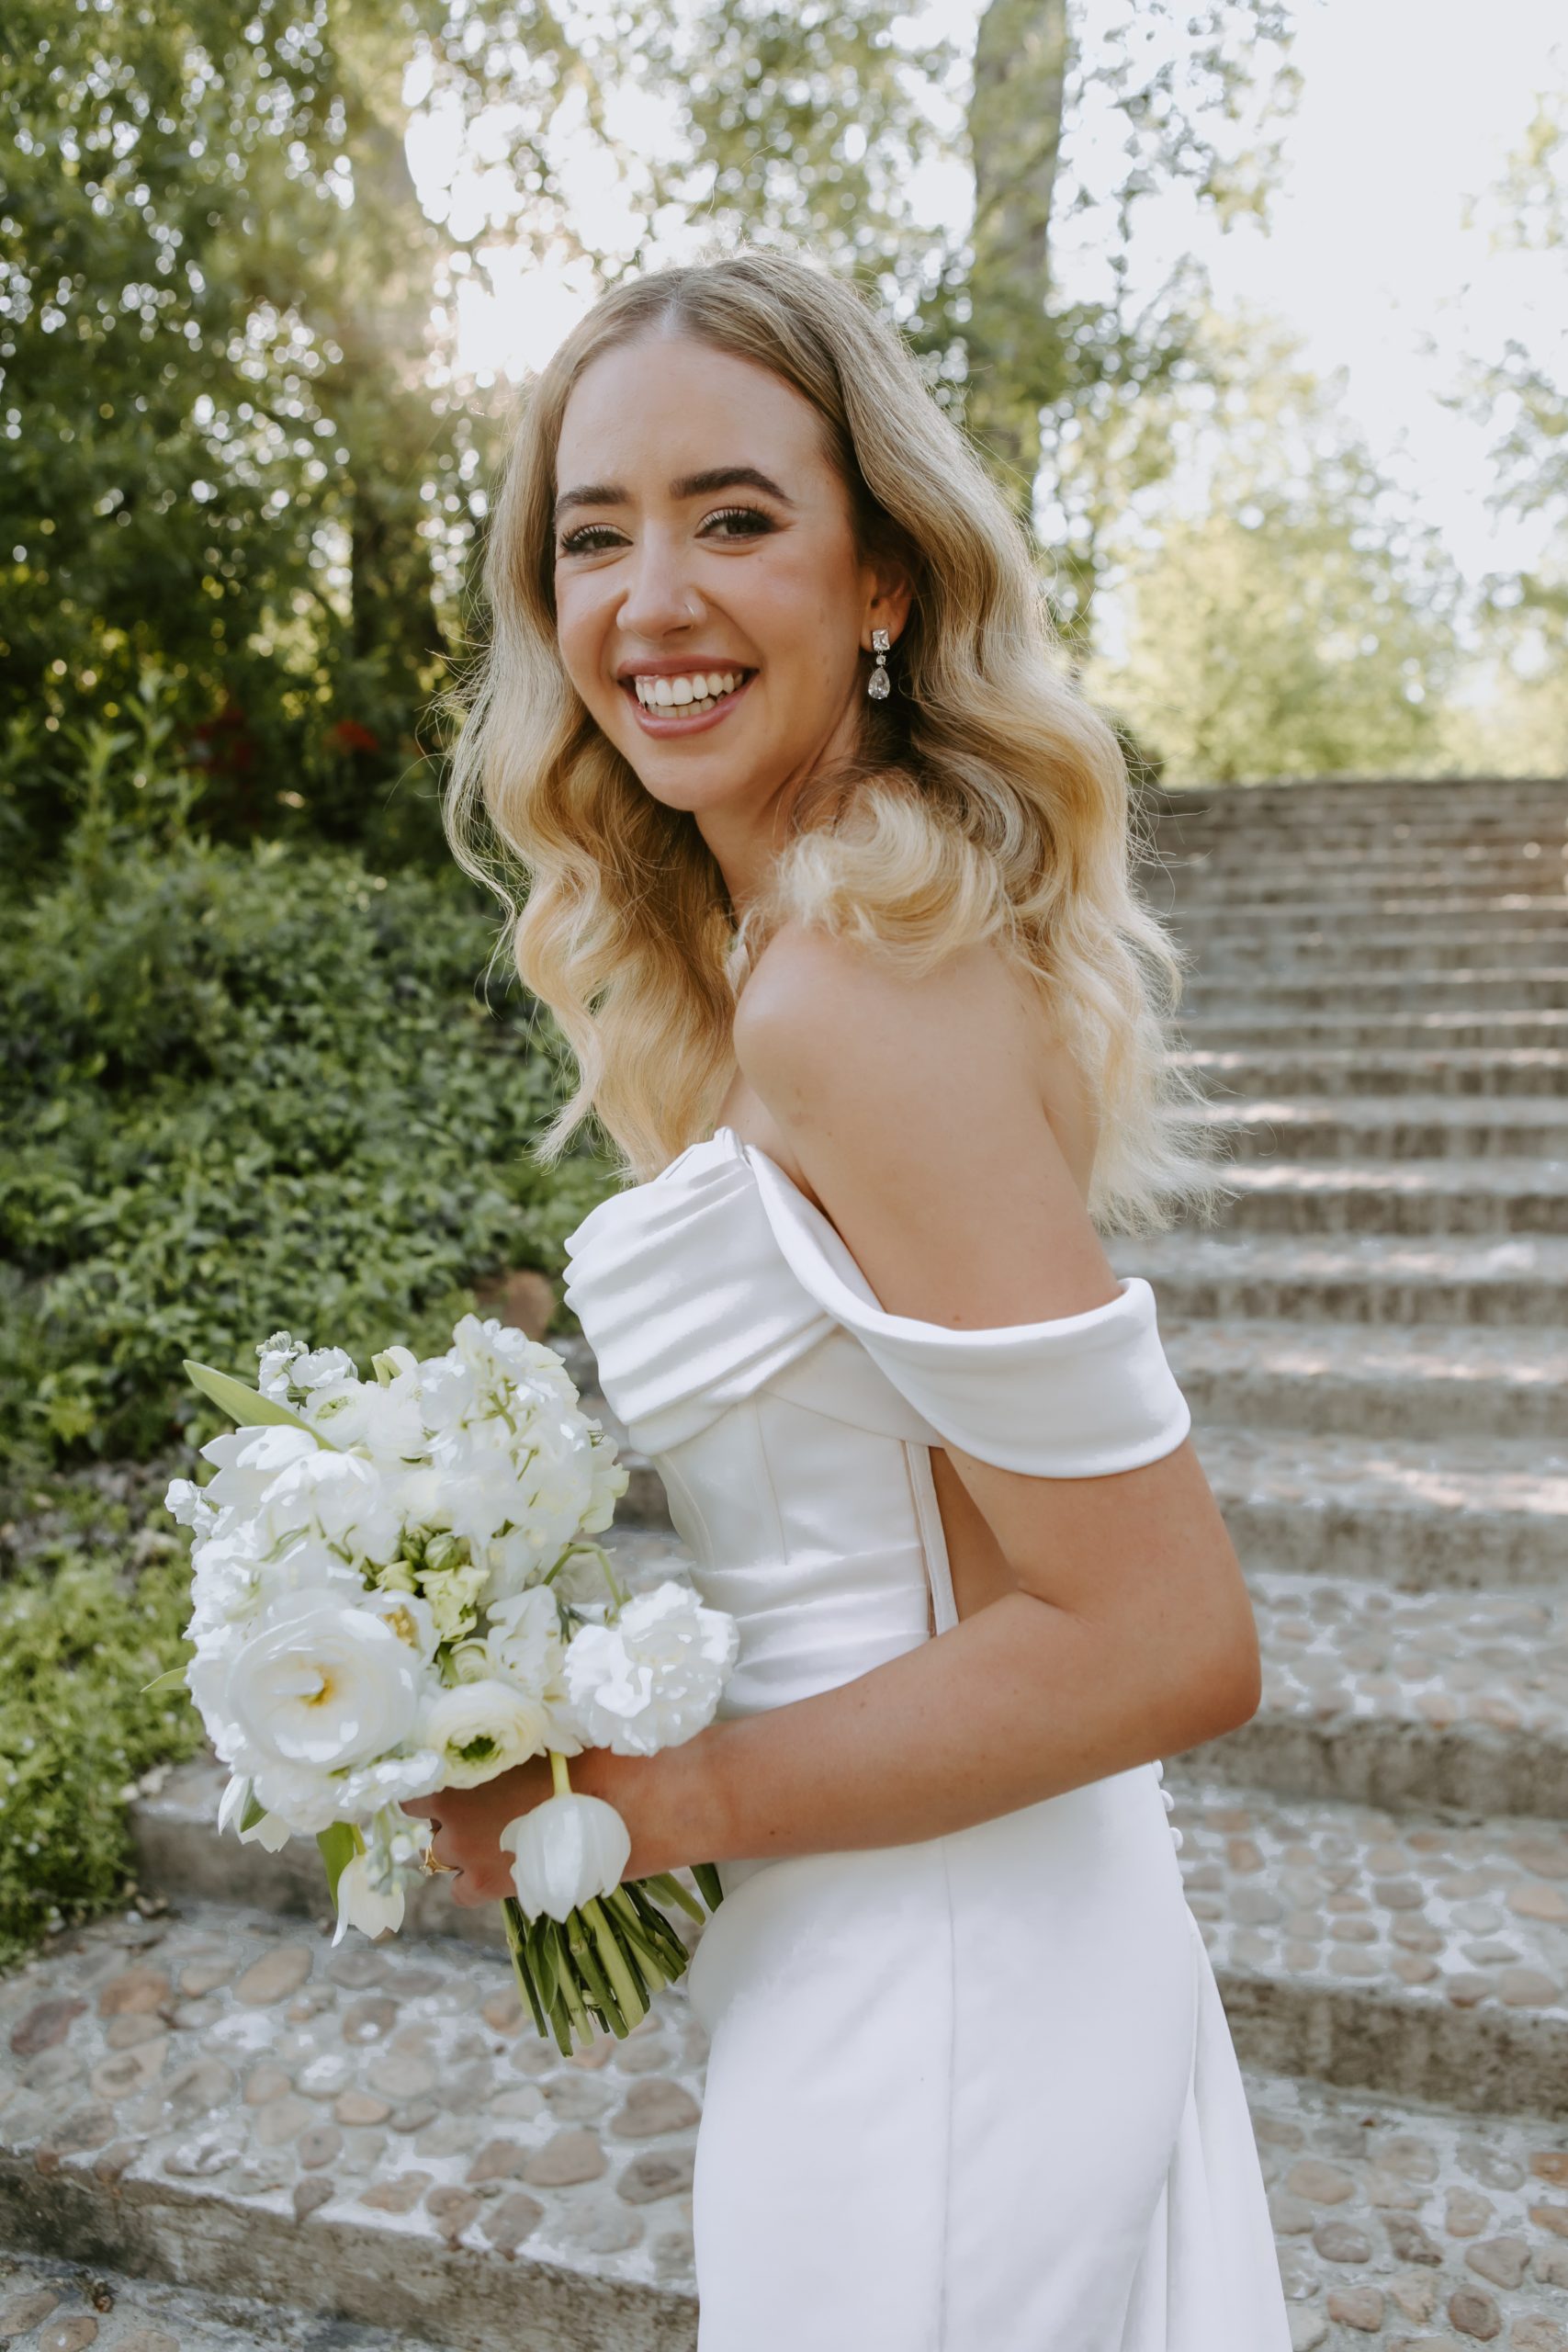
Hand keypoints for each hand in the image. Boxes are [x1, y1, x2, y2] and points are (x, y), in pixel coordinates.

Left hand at [402, 1741, 696, 1906]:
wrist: (621, 1802)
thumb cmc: (584, 1755)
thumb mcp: (536, 1735)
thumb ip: (504, 1745)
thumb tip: (496, 1739)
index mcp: (455, 1766)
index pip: (415, 1779)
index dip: (437, 1781)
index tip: (459, 1782)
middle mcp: (448, 1810)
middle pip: (432, 1817)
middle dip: (456, 1813)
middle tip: (493, 1807)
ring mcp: (463, 1850)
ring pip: (443, 1853)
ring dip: (466, 1845)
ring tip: (506, 1837)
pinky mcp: (486, 1885)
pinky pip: (461, 1890)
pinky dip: (476, 1881)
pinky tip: (505, 1867)